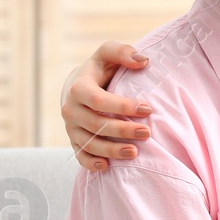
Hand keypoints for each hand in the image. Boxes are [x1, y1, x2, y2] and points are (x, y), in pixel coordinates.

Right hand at [62, 42, 151, 169]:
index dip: (123, 105)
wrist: (79, 87)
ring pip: (89, 143)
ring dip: (111, 150)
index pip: (99, 100)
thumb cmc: (101, 69)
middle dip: (122, 130)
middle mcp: (70, 109)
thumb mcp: (109, 53)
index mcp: (78, 87)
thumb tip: (144, 61)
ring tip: (135, 153)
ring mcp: (71, 128)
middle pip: (96, 124)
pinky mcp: (74, 141)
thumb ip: (124, 52)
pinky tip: (108, 167)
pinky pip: (80, 156)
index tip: (148, 108)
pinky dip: (91, 163)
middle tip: (147, 133)